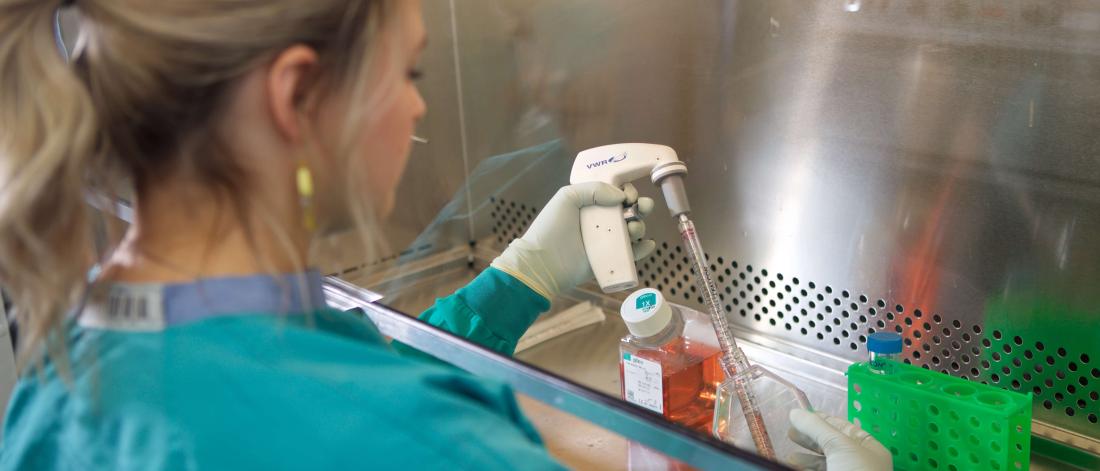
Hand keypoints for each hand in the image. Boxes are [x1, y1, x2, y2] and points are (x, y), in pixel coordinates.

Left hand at [491, 182, 655, 298]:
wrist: (543, 263)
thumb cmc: (550, 228)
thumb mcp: (567, 197)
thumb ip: (594, 189)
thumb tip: (620, 197)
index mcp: (590, 205)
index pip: (616, 194)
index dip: (627, 192)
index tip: (628, 195)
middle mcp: (600, 222)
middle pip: (629, 211)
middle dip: (641, 207)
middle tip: (641, 208)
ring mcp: (605, 242)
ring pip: (633, 231)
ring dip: (640, 227)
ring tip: (632, 229)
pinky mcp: (609, 260)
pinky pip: (632, 254)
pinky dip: (643, 249)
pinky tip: (647, 244)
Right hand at [787, 409, 892, 470]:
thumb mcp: (838, 446)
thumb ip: (816, 427)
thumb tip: (795, 412)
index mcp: (869, 449)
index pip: (845, 428)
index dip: (824, 420)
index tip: (803, 415)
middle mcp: (859, 463)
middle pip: (831, 445)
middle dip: (810, 438)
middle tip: (790, 432)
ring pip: (823, 464)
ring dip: (805, 458)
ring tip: (791, 456)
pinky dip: (805, 470)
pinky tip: (792, 466)